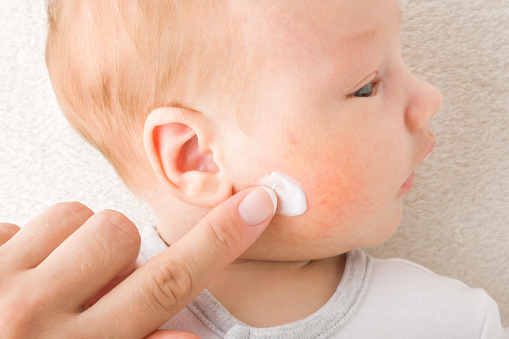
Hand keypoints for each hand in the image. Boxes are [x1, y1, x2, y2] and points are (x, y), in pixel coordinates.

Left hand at [0, 187, 275, 337]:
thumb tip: (190, 336)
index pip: (171, 285)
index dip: (222, 240)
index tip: (256, 204)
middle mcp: (34, 314)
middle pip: (118, 234)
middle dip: (122, 250)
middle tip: (102, 284)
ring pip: (73, 215)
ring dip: (79, 242)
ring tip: (62, 280)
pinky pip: (20, 221)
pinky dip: (32, 242)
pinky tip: (20, 278)